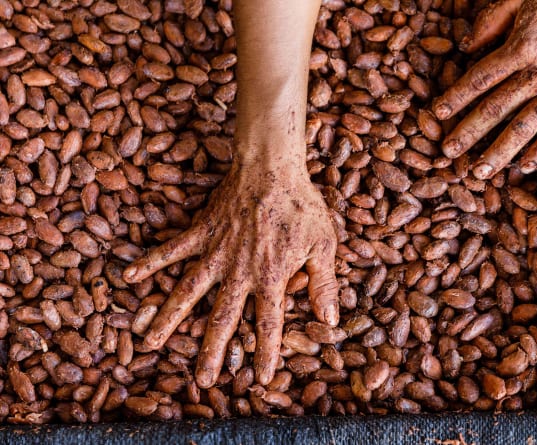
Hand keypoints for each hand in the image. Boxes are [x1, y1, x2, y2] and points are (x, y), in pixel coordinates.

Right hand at [123, 159, 338, 386]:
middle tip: (202, 381)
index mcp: (270, 276)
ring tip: (150, 344)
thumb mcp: (323, 245)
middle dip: (212, 352)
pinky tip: (129, 277)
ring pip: (188, 292)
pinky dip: (150, 262)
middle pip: (222, 319)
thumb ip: (323, 284)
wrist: (272, 167)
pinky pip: (171, 249)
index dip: (265, 353)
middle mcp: (238, 271)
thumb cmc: (301, 205)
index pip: (268, 323)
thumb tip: (331, 321)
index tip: (259, 379)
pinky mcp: (200, 232)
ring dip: (169, 319)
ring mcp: (215, 252)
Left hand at [433, 0, 536, 177]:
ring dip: (498, 153)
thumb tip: (464, 46)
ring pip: (522, 128)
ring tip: (479, 172)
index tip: (437, 115)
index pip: (479, 79)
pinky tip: (524, 167)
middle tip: (448, 153)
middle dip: (468, 133)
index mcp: (520, 48)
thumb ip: (491, 21)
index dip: (455, 98)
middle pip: (494, 109)